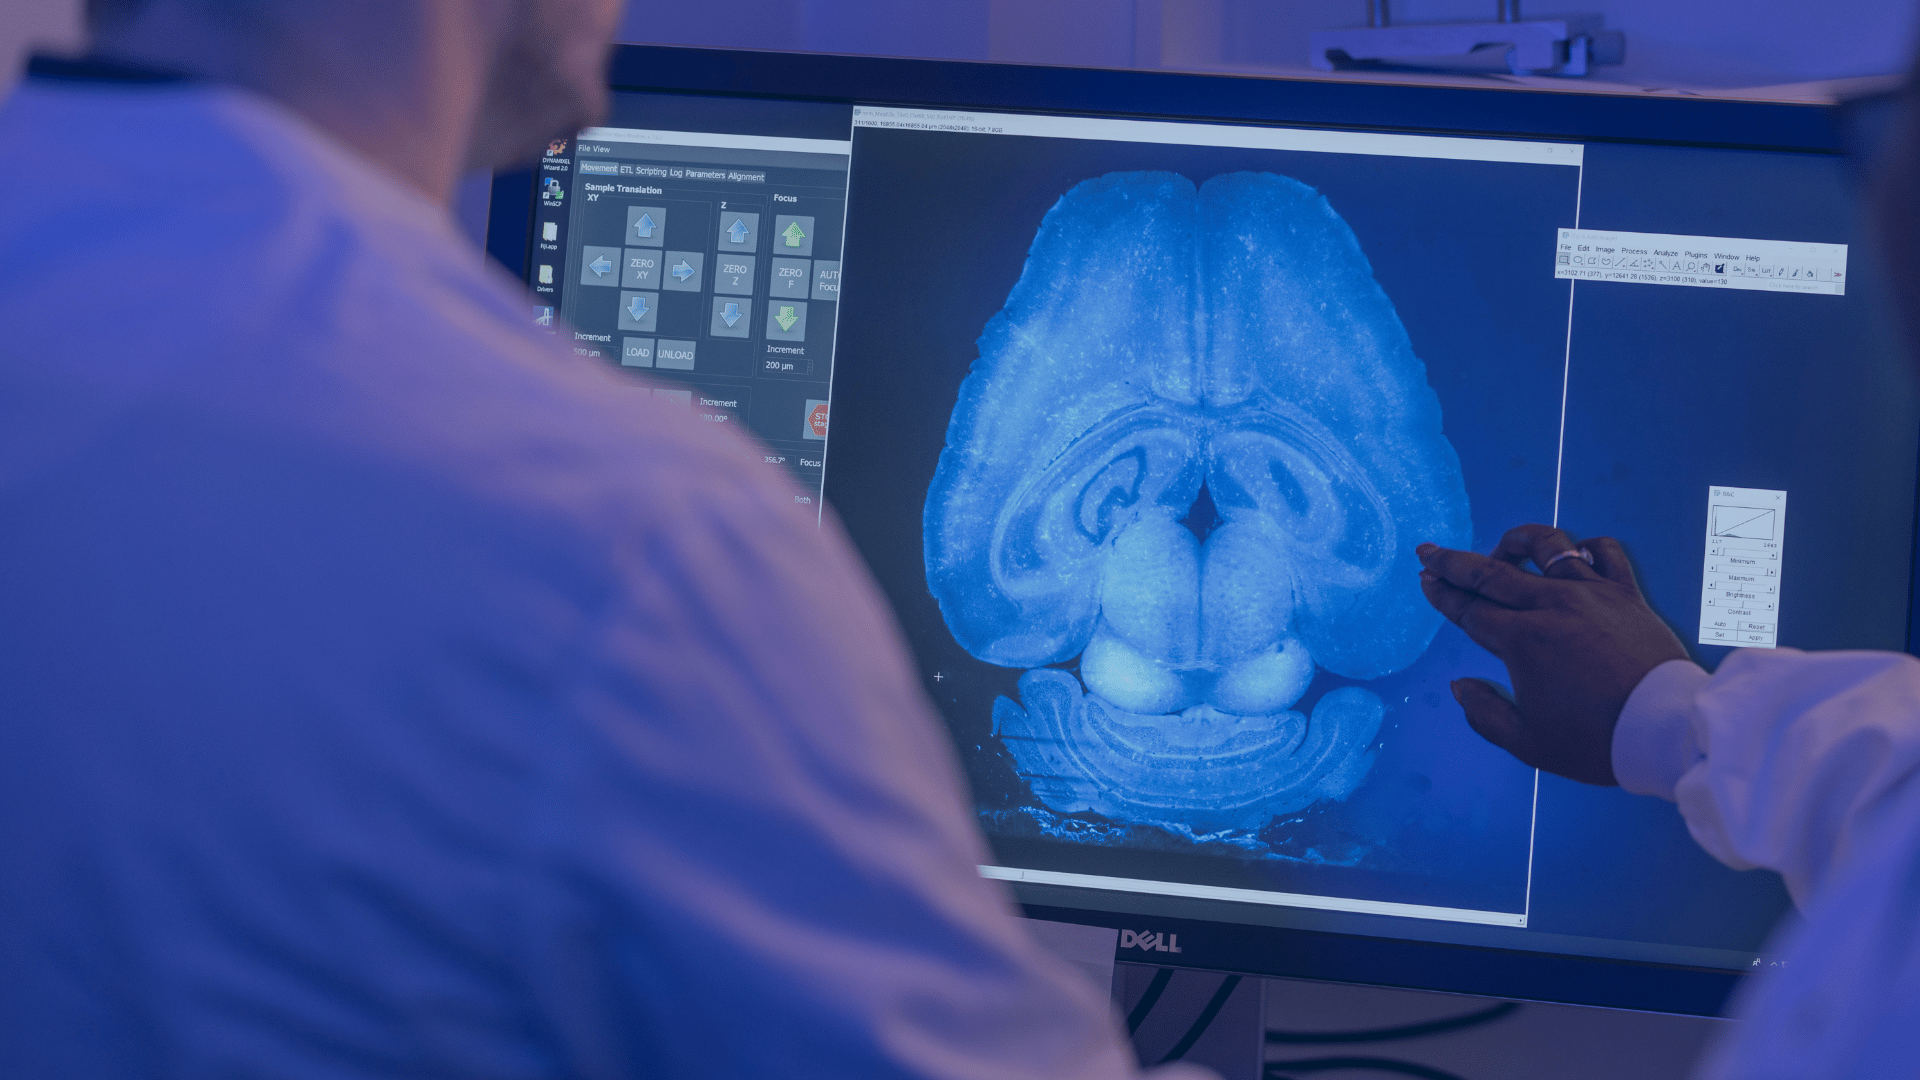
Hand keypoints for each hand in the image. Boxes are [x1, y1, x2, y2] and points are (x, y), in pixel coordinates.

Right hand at [1416, 525, 1689, 785]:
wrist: (1666, 729)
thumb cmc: (1597, 741)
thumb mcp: (1529, 743)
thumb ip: (1485, 713)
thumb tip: (1459, 686)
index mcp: (1522, 641)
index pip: (1469, 609)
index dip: (1442, 594)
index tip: (1424, 578)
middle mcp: (1551, 606)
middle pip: (1491, 572)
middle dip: (1454, 561)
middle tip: (1430, 551)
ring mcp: (1591, 593)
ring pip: (1546, 546)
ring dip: (1516, 541)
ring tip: (1502, 548)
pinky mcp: (1626, 593)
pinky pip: (1605, 551)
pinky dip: (1586, 546)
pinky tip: (1574, 555)